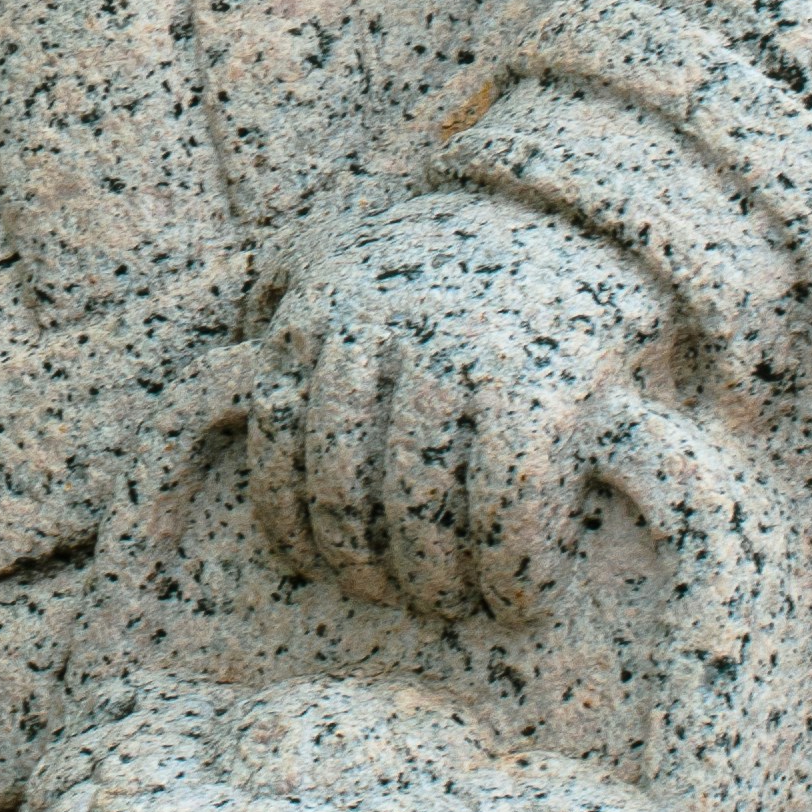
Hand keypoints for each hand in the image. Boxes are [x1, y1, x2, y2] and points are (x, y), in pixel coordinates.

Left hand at [243, 190, 663, 623]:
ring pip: (419, 501)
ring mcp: (463, 350)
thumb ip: (288, 289)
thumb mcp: (349, 245)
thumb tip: (232, 368)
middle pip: (344, 481)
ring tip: (454, 601)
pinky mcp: (545, 381)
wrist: (579, 210)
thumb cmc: (451, 257)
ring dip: (435, 578)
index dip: (287, 516)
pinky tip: (520, 595)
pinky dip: (513, 566)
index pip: (277, 431)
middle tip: (393, 596)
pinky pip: (511, 501)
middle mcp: (384, 323)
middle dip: (362, 561)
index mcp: (325, 300)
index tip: (311, 565)